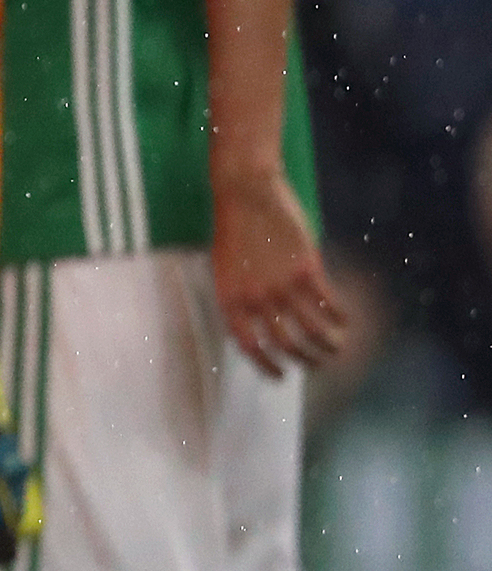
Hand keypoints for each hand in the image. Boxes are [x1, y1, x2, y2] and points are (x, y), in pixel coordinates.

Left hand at [209, 160, 344, 375]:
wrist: (245, 193)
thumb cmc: (234, 229)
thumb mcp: (225, 269)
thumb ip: (241, 298)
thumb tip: (258, 327)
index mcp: (230, 299)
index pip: (249, 346)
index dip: (266, 366)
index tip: (281, 377)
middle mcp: (256, 298)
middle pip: (287, 344)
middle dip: (305, 360)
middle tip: (317, 363)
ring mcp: (282, 285)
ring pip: (314, 330)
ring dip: (328, 345)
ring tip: (336, 348)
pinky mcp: (307, 269)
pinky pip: (329, 303)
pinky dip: (340, 316)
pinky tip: (345, 321)